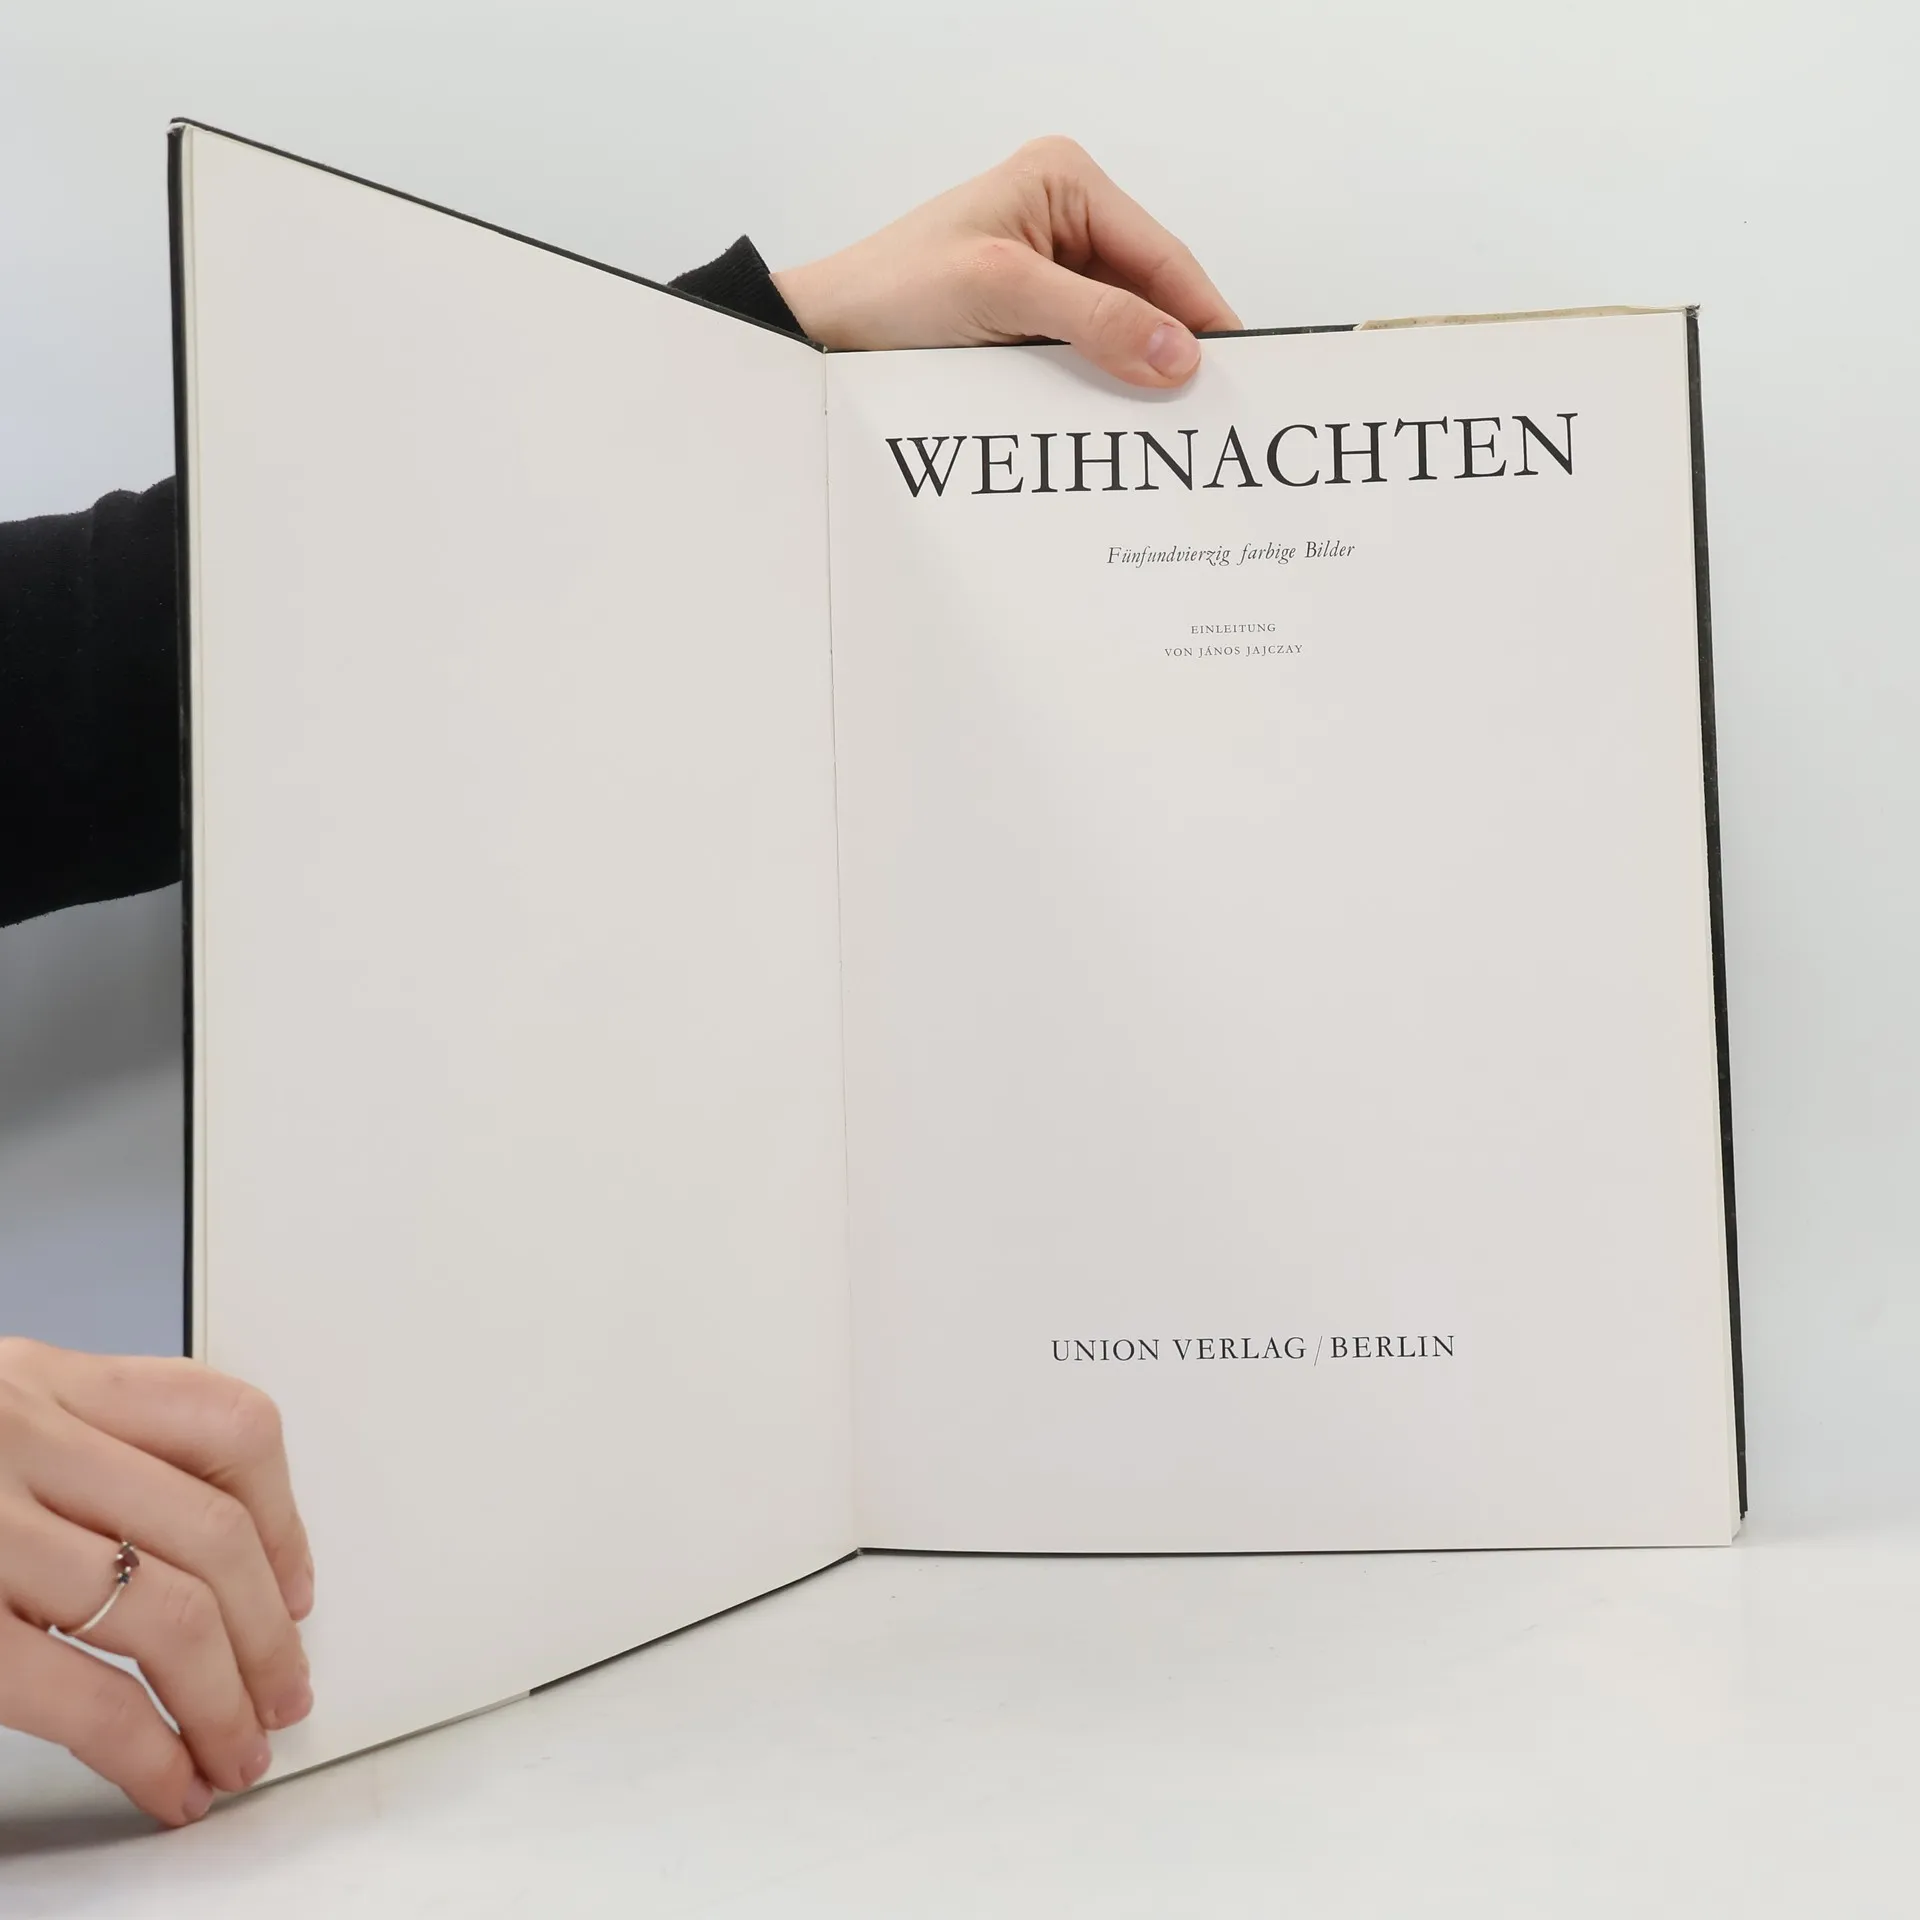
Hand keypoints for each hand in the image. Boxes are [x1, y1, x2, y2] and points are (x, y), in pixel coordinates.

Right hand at [0, 1339, 312, 1826]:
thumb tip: (190, 1547)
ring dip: (226, 1700)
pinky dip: (146, 1750)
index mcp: (36, 1379)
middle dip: (269, 1634)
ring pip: (168, 1611)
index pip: (224, 1422)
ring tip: (237, 1749)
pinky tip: (167, 1781)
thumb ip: (67, 1450)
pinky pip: (80, 1692)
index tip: (296, 1586)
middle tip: (284, 1694)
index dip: (283, 1517)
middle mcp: (17, 1435)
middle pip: (212, 1532)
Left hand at [772, 135, 1240, 388]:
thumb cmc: (892, 292)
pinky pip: (1089, 348)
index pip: (1161, 254)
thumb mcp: (1002, 294)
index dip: (1203, 315)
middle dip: (1175, 347)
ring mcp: (1049, 266)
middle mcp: (1065, 215)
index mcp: (1065, 181)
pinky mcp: (1032, 312)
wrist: (826, 334)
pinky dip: (1105, 382)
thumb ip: (1096, 321)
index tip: (1241, 369)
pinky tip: (1120, 417)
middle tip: (1214, 409)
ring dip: (1140, 372)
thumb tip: (1178, 352)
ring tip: (1172, 423)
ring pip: (1123, 326)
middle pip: (1149, 291)